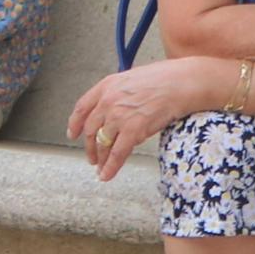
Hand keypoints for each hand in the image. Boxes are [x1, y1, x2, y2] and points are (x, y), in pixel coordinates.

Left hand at [66, 58, 223, 182]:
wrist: (181, 83)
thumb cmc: (164, 79)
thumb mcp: (131, 78)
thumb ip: (118, 93)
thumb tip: (115, 109)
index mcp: (106, 85)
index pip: (82, 107)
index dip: (75, 123)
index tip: (73, 134)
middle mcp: (108, 101)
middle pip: (92, 129)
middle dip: (90, 146)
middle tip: (91, 157)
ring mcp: (119, 116)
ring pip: (103, 144)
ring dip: (100, 159)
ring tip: (100, 168)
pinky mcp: (133, 130)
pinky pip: (117, 153)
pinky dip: (110, 167)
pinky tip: (106, 175)